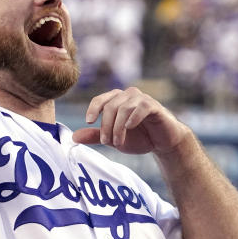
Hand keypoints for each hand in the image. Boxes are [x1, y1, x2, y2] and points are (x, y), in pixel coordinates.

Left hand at [71, 87, 191, 155]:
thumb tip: (74, 137)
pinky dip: (133, 117)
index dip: (93, 108)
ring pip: (124, 107)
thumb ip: (96, 137)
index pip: (101, 99)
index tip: (89, 121)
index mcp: (117, 100)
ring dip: (118, 127)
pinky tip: (130, 127)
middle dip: (106, 126)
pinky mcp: (154, 106)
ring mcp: (142, 99)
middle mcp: (128, 95)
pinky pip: (141, 107)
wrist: (163, 143)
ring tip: (118, 143)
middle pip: (111, 106)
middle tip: (107, 143)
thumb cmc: (140, 138)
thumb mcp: (114, 139)